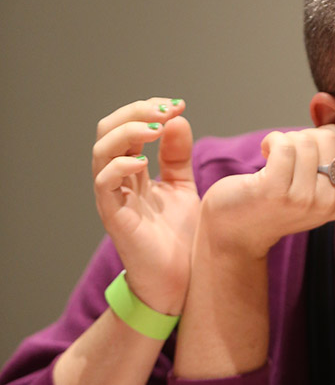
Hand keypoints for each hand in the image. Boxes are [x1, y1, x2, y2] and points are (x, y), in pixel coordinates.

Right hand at [92, 98, 199, 313]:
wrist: (181, 280)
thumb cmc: (179, 237)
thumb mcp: (182, 186)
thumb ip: (178, 155)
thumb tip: (177, 118)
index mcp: (132, 170)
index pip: (126, 126)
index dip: (148, 110)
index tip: (179, 104)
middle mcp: (118, 180)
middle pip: (107, 130)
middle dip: (135, 112)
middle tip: (165, 110)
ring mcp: (113, 198)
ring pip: (101, 151)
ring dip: (128, 133)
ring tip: (156, 130)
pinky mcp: (114, 217)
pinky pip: (104, 183)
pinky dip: (120, 166)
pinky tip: (144, 164)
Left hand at [196, 124, 334, 258]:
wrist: (238, 232)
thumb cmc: (277, 202)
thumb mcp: (317, 192)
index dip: (332, 135)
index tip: (312, 144)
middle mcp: (328, 203)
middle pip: (330, 139)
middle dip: (307, 136)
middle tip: (290, 152)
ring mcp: (303, 199)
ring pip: (305, 140)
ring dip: (286, 139)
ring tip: (275, 156)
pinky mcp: (275, 191)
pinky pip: (284, 145)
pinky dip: (272, 140)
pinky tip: (265, 151)